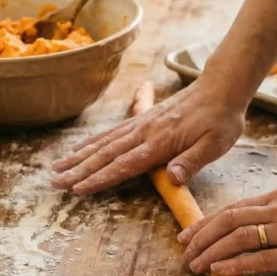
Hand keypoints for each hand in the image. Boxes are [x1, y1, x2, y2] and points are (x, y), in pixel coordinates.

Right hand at [52, 78, 244, 194]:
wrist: (222, 87)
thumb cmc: (221, 119)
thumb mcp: (215, 144)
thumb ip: (192, 161)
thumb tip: (172, 178)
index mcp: (161, 142)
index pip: (125, 164)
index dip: (100, 178)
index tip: (78, 188)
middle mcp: (145, 132)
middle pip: (106, 154)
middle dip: (79, 169)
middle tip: (55, 182)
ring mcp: (142, 123)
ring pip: (104, 142)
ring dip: (79, 156)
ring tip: (57, 167)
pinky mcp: (144, 118)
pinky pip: (113, 132)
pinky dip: (94, 142)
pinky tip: (82, 149)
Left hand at [178, 188, 276, 275]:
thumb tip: (268, 230)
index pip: (235, 208)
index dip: (208, 222)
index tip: (190, 233)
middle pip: (229, 219)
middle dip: (201, 236)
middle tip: (183, 251)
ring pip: (239, 237)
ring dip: (211, 252)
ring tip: (194, 265)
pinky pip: (261, 258)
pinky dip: (236, 264)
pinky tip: (220, 272)